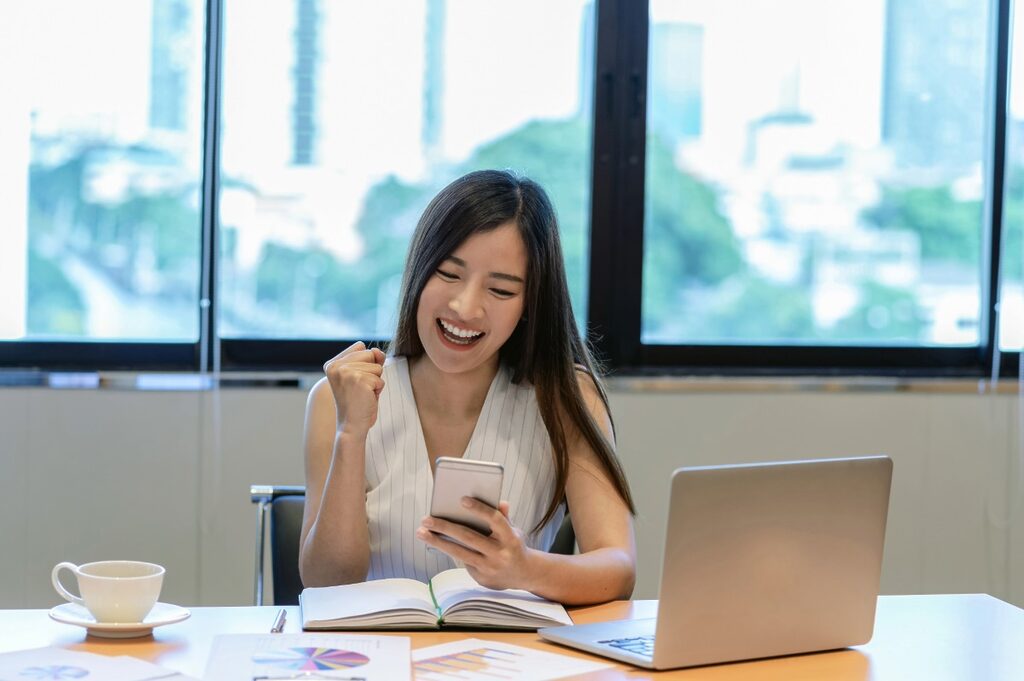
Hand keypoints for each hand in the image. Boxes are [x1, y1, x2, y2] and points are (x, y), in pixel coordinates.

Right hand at [322, 341, 385, 436]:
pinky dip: (377, 391)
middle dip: (371, 373)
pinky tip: (365, 399)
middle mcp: (336, 366)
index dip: (365, 366)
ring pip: (377, 367)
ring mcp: (346, 371)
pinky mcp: (359, 379)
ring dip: (375, 383)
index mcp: (332, 364)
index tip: (354, 383)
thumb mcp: (363, 376)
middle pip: (370, 355)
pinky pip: (380, 380)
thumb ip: (371, 359)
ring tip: (362, 395)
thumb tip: (377, 350)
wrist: (351, 426)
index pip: (361, 348)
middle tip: (360, 390)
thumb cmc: (357, 403)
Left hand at [416, 499, 534, 590]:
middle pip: (469, 538)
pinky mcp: (481, 578)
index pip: (494, 520)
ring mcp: (489, 568)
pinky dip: (450, 551)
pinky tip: (438, 542)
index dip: (479, 509)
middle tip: (426, 519)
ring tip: (421, 532)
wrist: (525, 575)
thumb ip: (503, 516)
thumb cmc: (514, 545)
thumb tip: (499, 500)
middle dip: (445, 527)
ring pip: (459, 553)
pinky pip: (462, 562)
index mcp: (510, 538)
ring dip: (438, 542)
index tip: (462, 499)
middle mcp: (500, 554)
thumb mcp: (514, 529)